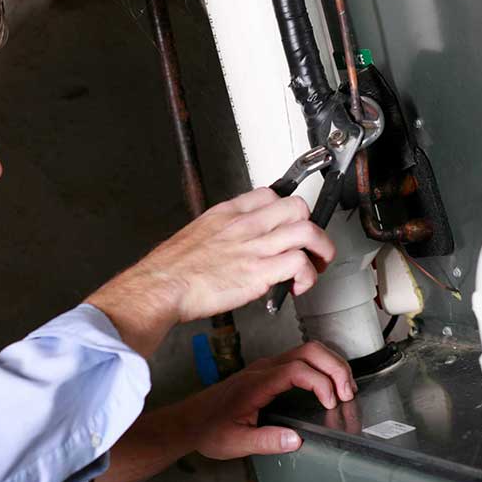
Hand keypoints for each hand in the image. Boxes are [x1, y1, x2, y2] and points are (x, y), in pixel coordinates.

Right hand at [86, 189, 334, 355]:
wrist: (161, 287)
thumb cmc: (171, 269)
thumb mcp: (195, 235)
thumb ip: (219, 234)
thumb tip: (232, 245)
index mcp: (228, 213)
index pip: (270, 194)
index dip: (286, 210)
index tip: (290, 225)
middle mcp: (245, 225)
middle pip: (296, 207)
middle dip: (311, 226)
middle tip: (310, 247)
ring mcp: (254, 247)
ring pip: (307, 231)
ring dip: (320, 250)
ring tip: (315, 266)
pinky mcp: (259, 273)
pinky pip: (300, 264)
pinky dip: (307, 276)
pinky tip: (297, 286)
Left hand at [184, 341, 354, 460]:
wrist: (190, 421)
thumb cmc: (209, 429)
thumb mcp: (236, 442)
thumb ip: (266, 441)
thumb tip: (295, 439)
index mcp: (256, 383)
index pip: (297, 370)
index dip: (321, 383)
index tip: (331, 404)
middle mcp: (263, 370)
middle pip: (308, 351)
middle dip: (334, 367)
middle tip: (348, 392)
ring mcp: (266, 368)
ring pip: (306, 351)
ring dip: (330, 366)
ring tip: (344, 390)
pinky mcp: (267, 372)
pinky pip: (300, 360)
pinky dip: (321, 368)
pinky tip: (327, 386)